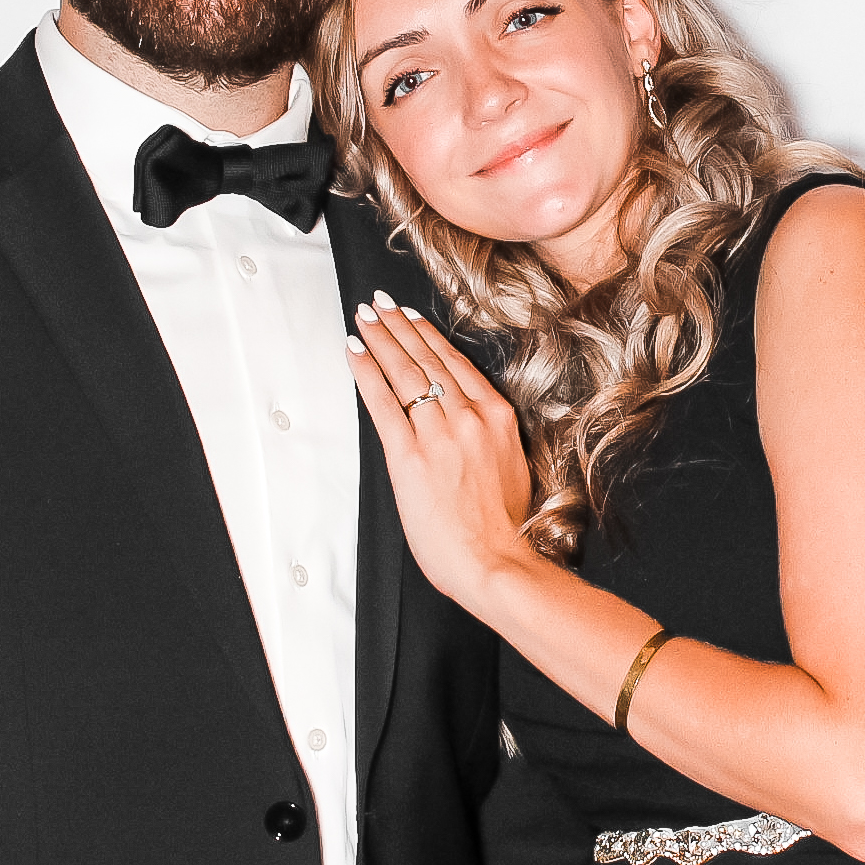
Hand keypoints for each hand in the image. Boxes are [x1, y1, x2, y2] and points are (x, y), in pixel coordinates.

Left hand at [346, 290, 538, 606]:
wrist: (496, 561)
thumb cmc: (504, 527)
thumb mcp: (510, 466)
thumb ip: (488, 437)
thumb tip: (467, 426)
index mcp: (497, 417)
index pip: (455, 363)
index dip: (428, 335)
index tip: (411, 315)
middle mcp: (468, 416)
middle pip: (427, 359)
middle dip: (399, 326)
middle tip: (378, 303)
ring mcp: (438, 433)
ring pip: (405, 372)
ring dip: (380, 339)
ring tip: (364, 317)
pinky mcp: (410, 455)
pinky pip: (383, 402)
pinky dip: (366, 372)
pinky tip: (354, 351)